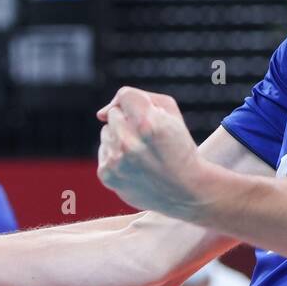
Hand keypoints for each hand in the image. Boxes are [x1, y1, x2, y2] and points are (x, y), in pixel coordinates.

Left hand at [96, 88, 204, 216]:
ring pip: (106, 131)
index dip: (136, 102)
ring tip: (142, 153)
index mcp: (147, 123)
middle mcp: (128, 142)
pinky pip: (103, 151)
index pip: (125, 95)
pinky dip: (116, 155)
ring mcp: (115, 160)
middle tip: (148, 138)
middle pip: (113, 113)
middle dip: (128, 121)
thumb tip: (100, 114)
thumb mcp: (171, 114)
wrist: (186, 190)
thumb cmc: (179, 147)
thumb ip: (138, 98)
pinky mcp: (107, 175)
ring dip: (121, 137)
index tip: (146, 114)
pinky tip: (134, 165)